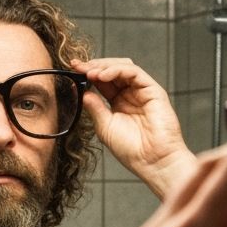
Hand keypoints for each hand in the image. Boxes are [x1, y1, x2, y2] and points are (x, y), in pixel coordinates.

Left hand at [74, 57, 194, 197]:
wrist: (152, 161)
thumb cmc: (132, 149)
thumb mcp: (105, 127)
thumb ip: (95, 108)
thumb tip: (82, 92)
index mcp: (119, 103)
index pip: (103, 81)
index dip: (88, 73)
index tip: (73, 69)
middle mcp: (131, 94)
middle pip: (112, 70)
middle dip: (94, 66)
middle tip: (78, 67)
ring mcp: (143, 91)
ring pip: (123, 67)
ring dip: (104, 66)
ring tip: (90, 72)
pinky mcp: (153, 91)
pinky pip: (135, 72)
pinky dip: (117, 70)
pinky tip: (103, 76)